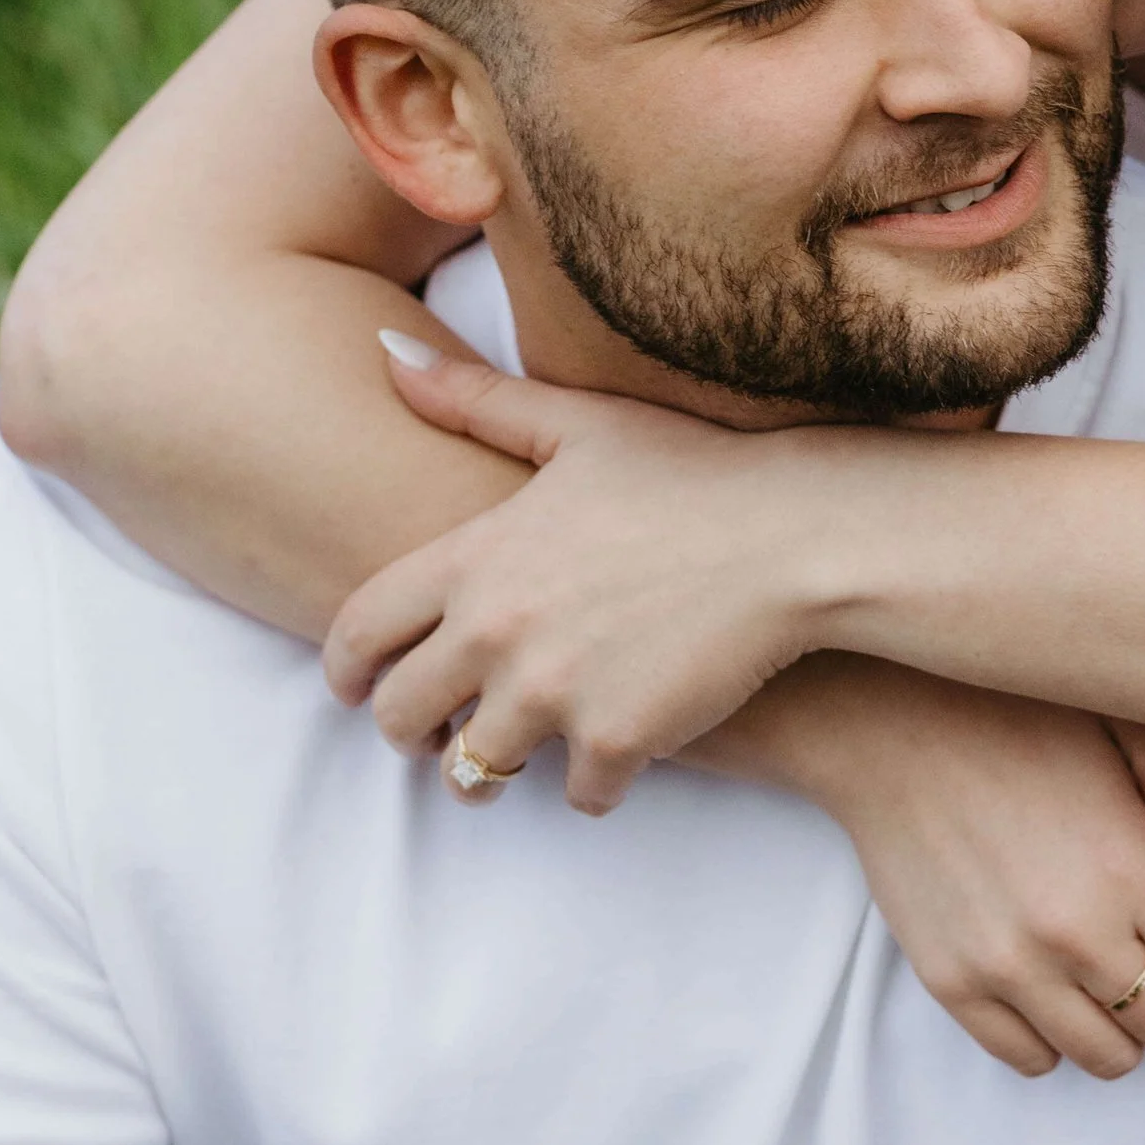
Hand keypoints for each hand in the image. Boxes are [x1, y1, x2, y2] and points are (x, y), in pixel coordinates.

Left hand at [328, 343, 858, 805]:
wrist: (798, 536)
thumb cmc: (696, 471)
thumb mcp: (579, 424)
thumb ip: (474, 399)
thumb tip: (385, 349)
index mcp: (477, 557)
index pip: (362, 628)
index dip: (346, 667)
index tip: (355, 687)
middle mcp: (497, 631)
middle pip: (404, 715)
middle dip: (409, 732)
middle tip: (429, 737)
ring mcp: (554, 692)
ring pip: (477, 769)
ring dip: (484, 775)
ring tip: (501, 772)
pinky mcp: (618, 739)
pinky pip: (580, 795)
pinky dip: (594, 786)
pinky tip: (615, 762)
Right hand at [689, 662, 1144, 1076]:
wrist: (888, 725)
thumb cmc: (1021, 718)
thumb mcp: (1137, 735)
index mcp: (1129, 866)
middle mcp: (1071, 932)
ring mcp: (1005, 968)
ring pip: (1110, 1060)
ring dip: (1122, 1021)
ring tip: (1104, 963)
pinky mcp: (951, 983)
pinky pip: (1031, 1061)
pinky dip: (1054, 1033)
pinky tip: (1050, 980)